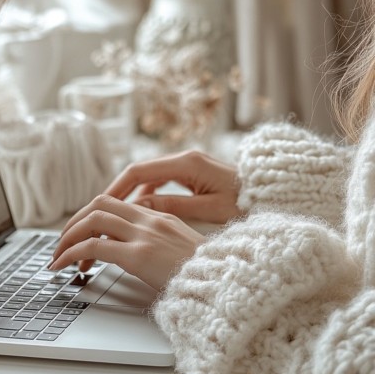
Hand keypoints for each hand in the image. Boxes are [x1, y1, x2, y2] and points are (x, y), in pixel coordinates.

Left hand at [49, 194, 204, 289]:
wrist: (226, 284)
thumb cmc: (208, 277)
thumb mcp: (185, 253)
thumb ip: (162, 247)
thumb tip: (141, 258)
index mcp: (162, 218)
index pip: (118, 205)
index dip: (95, 218)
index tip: (84, 236)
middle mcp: (151, 220)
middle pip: (100, 204)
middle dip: (75, 221)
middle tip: (62, 242)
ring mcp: (144, 236)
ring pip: (92, 220)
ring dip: (68, 237)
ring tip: (57, 256)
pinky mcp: (138, 256)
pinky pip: (92, 247)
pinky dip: (71, 253)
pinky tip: (64, 266)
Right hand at [104, 150, 241, 224]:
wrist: (273, 194)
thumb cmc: (247, 204)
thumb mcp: (209, 210)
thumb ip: (173, 207)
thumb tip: (140, 206)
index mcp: (187, 163)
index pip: (139, 171)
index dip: (117, 188)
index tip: (101, 204)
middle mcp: (185, 159)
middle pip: (140, 172)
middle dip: (120, 191)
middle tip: (102, 212)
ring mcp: (189, 165)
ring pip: (150, 177)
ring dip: (133, 194)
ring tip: (118, 214)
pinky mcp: (194, 174)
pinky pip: (162, 181)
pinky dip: (148, 194)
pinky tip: (142, 211)